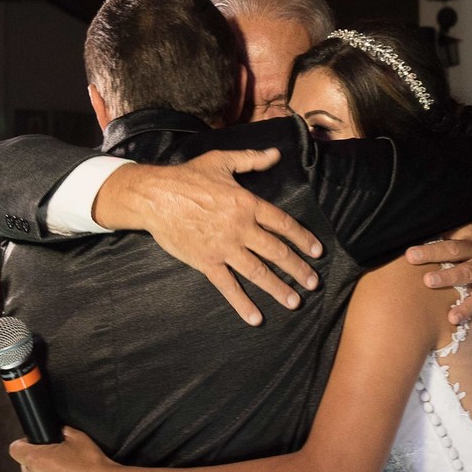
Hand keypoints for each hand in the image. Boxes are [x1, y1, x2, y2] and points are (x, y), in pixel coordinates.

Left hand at [10, 427, 116, 471]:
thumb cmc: (93, 464)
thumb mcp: (78, 437)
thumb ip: (61, 432)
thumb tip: (57, 431)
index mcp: (37, 460)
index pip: (15, 449)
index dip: (23, 445)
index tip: (31, 445)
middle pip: (26, 468)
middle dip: (38, 464)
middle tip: (58, 463)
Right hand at [94, 148, 322, 325]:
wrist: (155, 196)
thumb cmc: (188, 177)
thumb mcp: (222, 161)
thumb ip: (252, 159)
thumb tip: (276, 154)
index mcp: (247, 204)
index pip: (283, 224)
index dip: (302, 239)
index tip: (317, 252)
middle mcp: (241, 228)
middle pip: (277, 252)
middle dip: (298, 269)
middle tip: (313, 283)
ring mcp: (224, 248)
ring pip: (258, 272)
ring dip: (279, 288)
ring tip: (295, 301)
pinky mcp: (207, 262)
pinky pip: (228, 286)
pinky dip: (242, 303)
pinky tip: (256, 317)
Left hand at [405, 224, 471, 324]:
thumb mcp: (467, 240)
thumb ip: (445, 240)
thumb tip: (410, 241)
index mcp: (468, 235)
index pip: (446, 235)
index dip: (428, 238)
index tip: (408, 244)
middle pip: (454, 249)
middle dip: (432, 253)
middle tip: (412, 257)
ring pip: (467, 271)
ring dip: (448, 277)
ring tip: (430, 282)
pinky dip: (467, 308)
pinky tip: (453, 317)